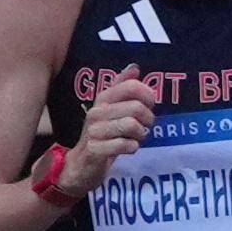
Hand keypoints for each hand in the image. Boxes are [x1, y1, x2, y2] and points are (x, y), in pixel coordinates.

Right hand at [51, 68, 158, 198]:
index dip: (148, 96)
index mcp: (103, 99)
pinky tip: (128, 148)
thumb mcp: (113, 109)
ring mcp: (94, 131)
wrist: (82, 163)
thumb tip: (134, 67)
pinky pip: (125, 144)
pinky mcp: (95, 149)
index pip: (132, 86)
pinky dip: (133, 147)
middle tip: (145, 127)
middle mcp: (97, 112)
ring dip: (141, 134)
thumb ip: (123, 88)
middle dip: (148, 119)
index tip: (149, 106)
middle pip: (137, 107)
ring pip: (131, 125)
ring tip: (136, 138)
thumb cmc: (104, 134)